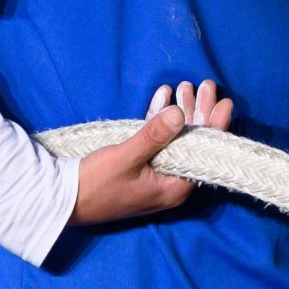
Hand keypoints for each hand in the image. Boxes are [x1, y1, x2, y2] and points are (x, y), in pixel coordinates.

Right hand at [70, 79, 232, 225]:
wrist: (64, 202)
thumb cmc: (96, 184)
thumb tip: (179, 113)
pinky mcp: (139, 170)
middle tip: (206, 86)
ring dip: (179, 114)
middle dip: (198, 113)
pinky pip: (156, 143)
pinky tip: (162, 98)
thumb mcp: (126, 157)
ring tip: (184, 86)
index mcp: (174, 187)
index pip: (204, 153)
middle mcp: (170, 184)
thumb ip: (153, 136)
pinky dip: (158, 122)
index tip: (225, 102)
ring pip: (175, 141)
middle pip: (192, 144)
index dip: (215, 126)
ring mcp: (154, 177)